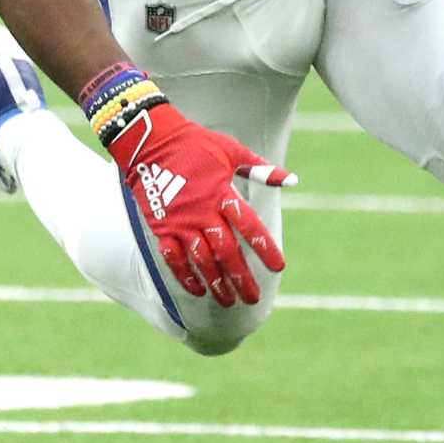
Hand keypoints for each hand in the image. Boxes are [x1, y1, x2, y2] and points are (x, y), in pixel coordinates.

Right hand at [104, 98, 293, 305]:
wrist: (150, 140)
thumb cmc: (195, 143)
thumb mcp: (231, 151)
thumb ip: (261, 170)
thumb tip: (293, 180)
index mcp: (222, 193)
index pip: (250, 226)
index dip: (265, 248)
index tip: (279, 267)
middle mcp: (203, 212)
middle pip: (227, 252)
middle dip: (241, 278)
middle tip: (253, 298)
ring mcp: (181, 222)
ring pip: (202, 260)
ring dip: (216, 283)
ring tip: (228, 302)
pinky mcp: (162, 227)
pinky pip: (173, 258)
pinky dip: (185, 276)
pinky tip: (197, 290)